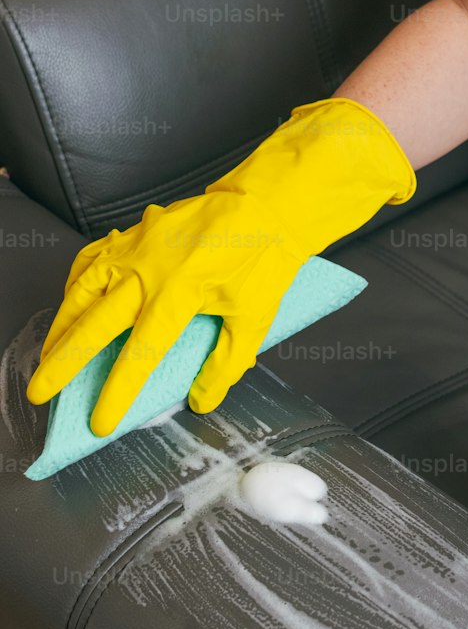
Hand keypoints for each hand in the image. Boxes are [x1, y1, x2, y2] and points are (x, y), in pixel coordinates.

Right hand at [25, 192, 306, 436]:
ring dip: (61, 323)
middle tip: (39, 391)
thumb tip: (200, 400)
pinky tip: (72, 299)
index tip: (99, 422)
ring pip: (83, 288)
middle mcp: (148, 269)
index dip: (117, 392)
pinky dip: (76, 280)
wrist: (266, 206)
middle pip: (94, 323)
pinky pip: (93, 256)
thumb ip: (225, 364)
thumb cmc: (263, 261)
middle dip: (63, 362)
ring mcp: (137, 246)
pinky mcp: (136, 231)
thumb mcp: (253, 319)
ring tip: (49, 353)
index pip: (139, 354)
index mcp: (178, 294)